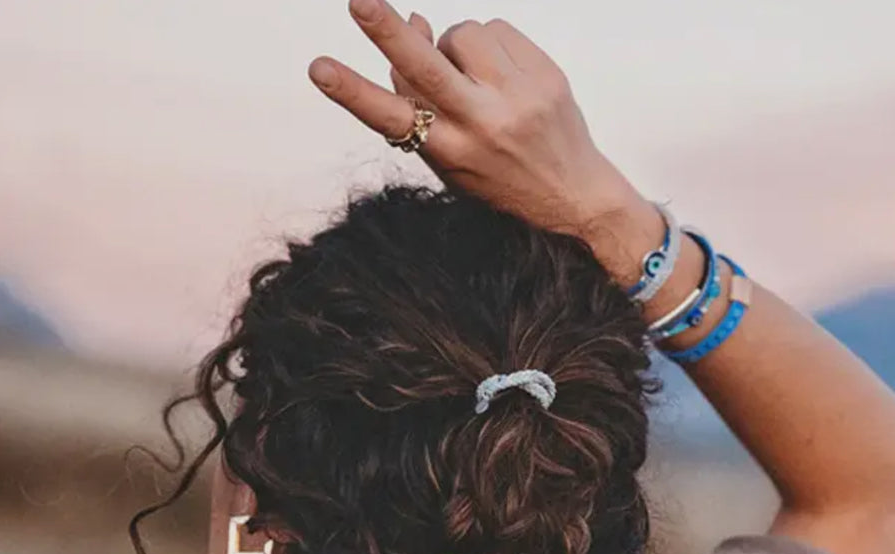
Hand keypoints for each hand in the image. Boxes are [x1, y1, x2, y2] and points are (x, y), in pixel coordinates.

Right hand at [308, 0, 645, 234]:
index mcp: (450, 152)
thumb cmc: (498, 175)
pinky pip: (498, 30)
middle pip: (426, 67)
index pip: (392, 119)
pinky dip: (489, 44)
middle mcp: (482, 126)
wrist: (574, 193)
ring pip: (464, 33)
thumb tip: (413, 19)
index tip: (319, 68)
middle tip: (359, 1)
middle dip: (387, 31)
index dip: (352, 92)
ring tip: (471, 75)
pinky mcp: (546, 76)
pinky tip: (499, 73)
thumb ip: (422, 100)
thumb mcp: (451, 155)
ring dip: (456, 43)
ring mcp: (517, 99)